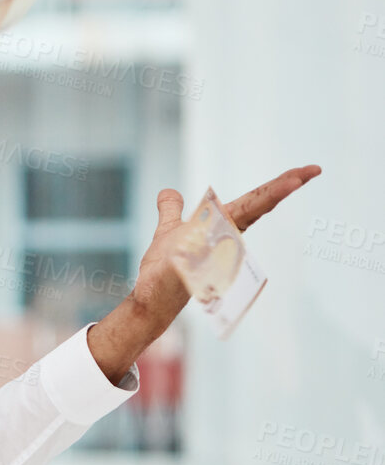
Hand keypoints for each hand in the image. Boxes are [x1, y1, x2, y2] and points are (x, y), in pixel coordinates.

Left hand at [87, 165, 321, 380]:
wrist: (153, 294)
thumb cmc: (165, 266)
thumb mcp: (169, 229)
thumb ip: (172, 210)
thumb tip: (169, 192)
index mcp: (220, 223)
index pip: (254, 200)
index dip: (279, 185)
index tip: (310, 170)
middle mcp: (222, 234)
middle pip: (257, 206)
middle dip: (282, 187)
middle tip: (312, 170)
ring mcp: (212, 249)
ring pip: (240, 220)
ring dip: (264, 201)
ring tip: (292, 182)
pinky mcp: (194, 263)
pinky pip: (209, 244)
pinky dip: (220, 231)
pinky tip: (230, 221)